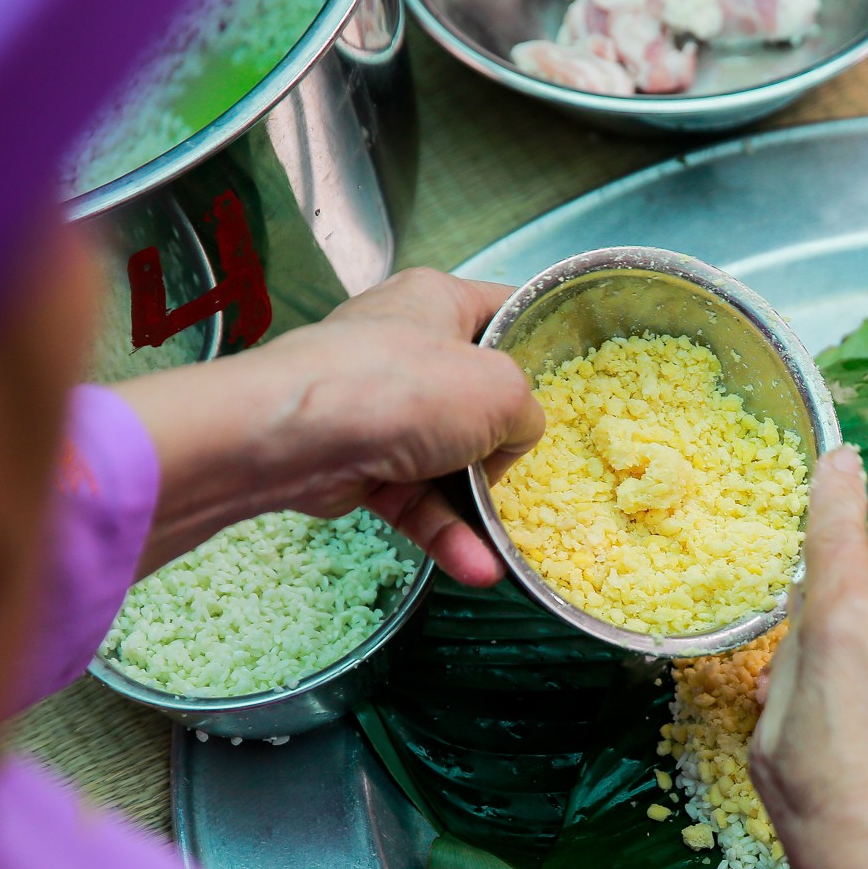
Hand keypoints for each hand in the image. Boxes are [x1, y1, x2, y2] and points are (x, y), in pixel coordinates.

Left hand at [116, 268, 543, 584]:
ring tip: (505, 548)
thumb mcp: (500, 391)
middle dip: (506, 443)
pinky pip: (414, 499)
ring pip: (446, 460)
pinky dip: (442, 531)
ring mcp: (379, 408)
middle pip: (476, 396)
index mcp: (438, 302)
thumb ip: (527, 414)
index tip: (576, 376)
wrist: (291, 438)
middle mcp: (406, 349)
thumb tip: (508, 443)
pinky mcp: (359, 463)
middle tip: (538, 470)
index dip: (542, 338)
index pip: (504, 309)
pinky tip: (476, 566)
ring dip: (476, 509)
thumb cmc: (400, 389)